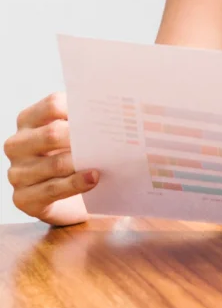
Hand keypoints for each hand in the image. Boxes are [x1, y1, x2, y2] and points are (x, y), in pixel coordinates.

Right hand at [4, 93, 98, 225]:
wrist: (73, 202)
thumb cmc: (77, 161)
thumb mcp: (77, 138)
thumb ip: (86, 124)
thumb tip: (117, 112)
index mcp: (29, 121)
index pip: (52, 106)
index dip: (79, 108)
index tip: (104, 113)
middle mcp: (17, 144)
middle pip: (52, 134)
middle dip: (82, 137)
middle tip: (109, 138)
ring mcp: (18, 172)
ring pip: (55, 164)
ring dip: (82, 162)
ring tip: (106, 160)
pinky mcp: (24, 198)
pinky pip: (53, 189)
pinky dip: (76, 183)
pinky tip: (94, 178)